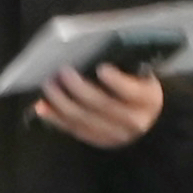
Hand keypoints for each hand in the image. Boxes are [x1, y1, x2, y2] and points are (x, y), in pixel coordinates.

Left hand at [34, 65, 162, 147]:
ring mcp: (116, 135)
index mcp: (147, 99)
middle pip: (104, 106)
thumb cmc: (139, 84)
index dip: (117, 82)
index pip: (132, 92)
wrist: (150, 116)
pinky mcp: (99, 141)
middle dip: (80, 89)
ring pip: (85, 121)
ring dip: (62, 103)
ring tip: (49, 85)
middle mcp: (134, 121)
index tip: (102, 68)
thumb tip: (96, 52)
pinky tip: (42, 107)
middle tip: (63, 72)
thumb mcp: (141, 73)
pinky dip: (55, 118)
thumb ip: (124, 64)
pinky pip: (74, 130)